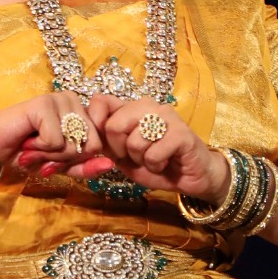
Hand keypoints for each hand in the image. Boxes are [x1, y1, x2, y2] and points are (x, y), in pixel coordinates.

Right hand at [0, 93, 114, 179]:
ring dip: (51, 154)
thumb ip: (86, 167)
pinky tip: (27, 139)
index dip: (76, 159)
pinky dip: (40, 148)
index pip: (99, 146)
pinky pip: (56, 140)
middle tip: (44, 151)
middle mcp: (74, 101)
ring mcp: (60, 99)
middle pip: (91, 145)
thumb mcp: (61, 166)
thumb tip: (110, 165)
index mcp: (82, 112)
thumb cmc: (27, 154)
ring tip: (35, 145)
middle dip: (65, 158)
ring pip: (74, 143)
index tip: (55, 154)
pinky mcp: (44, 103)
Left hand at [88, 96, 230, 200]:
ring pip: (134, 141)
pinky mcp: (182, 133)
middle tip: (135, 157)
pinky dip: (156, 165)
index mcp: (132, 108)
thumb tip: (86, 135)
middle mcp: (149, 105)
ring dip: (141, 160)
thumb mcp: (124, 156)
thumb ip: (106, 143)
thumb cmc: (157, 164)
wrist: (191, 177)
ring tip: (154, 159)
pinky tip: (165, 163)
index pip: (101, 101)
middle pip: (114, 125)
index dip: (95, 125)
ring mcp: (167, 116)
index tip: (106, 146)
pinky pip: (154, 153)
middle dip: (120, 150)